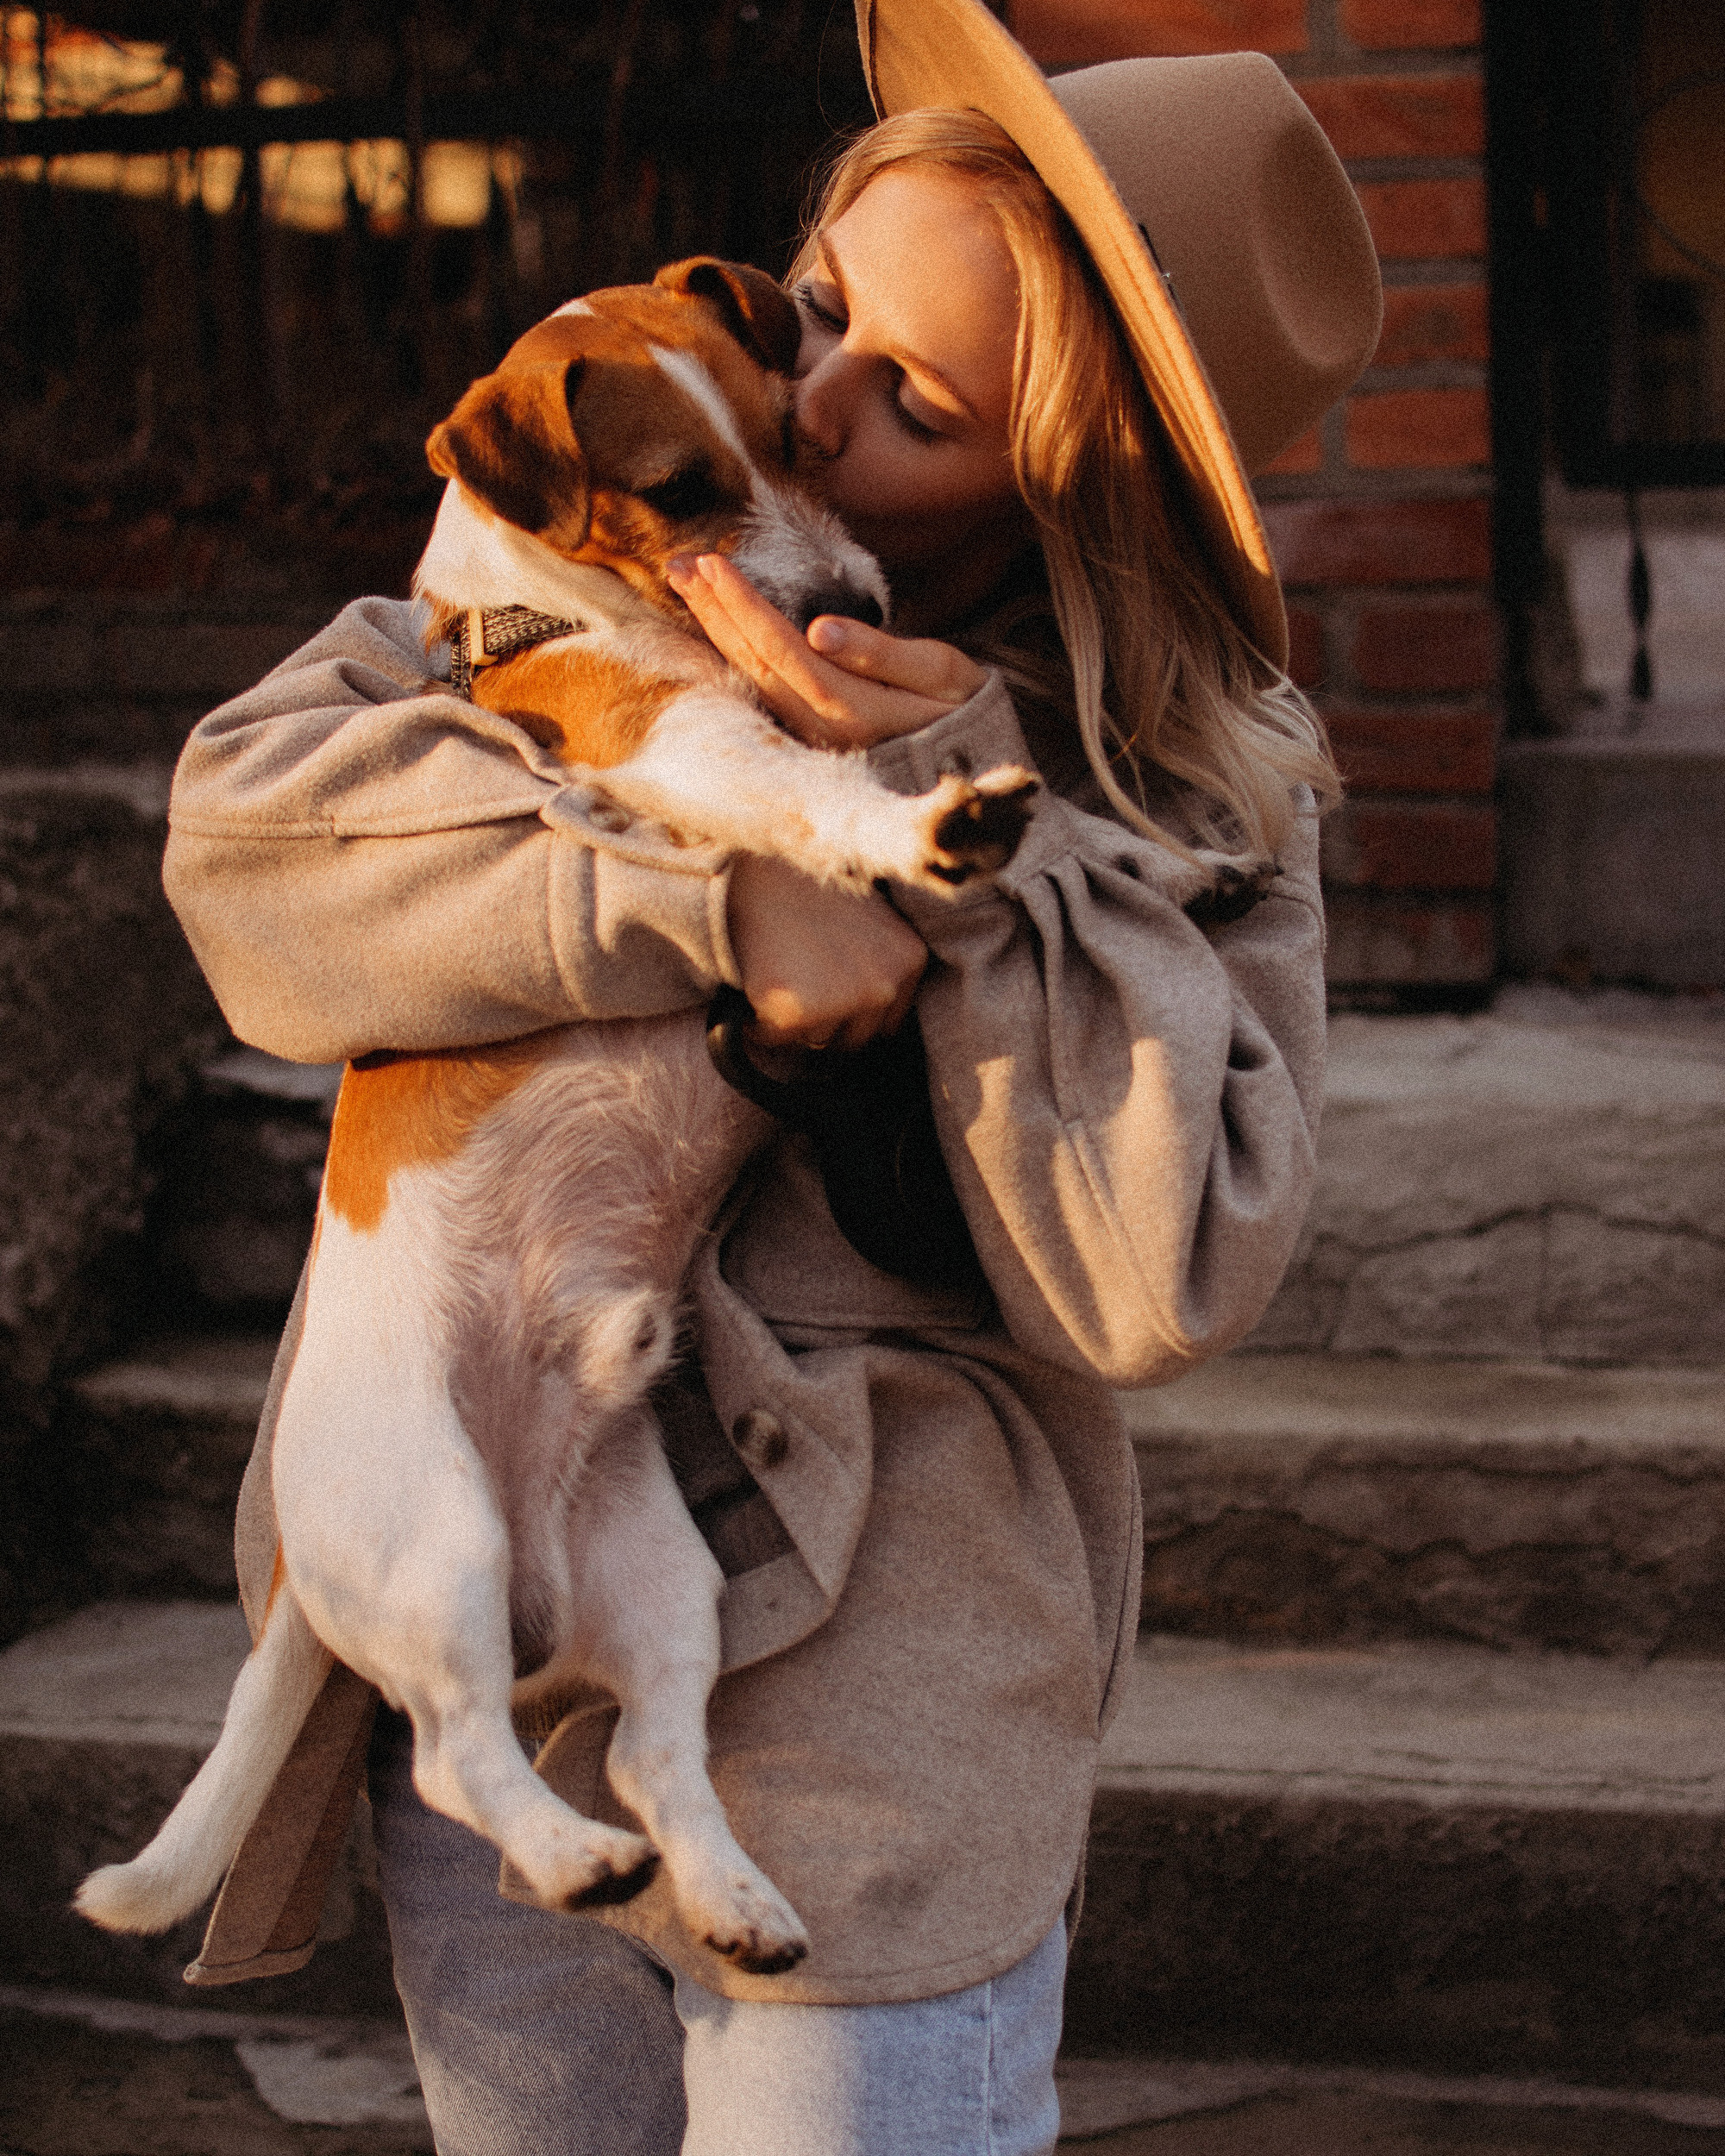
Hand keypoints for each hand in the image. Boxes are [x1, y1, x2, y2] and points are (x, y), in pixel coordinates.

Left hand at [668, 552, 986, 751]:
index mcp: (855, 712)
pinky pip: (760, 689)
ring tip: (688, 584)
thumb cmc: (963, 706)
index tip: (713, 563)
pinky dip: (734, 651)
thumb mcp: (941, 672)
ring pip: (752, 678)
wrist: (977, 763)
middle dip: (716, 612)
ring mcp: (813, 737)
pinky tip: (714, 624)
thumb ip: (881, 653)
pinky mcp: (809, 735)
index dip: (746, 607)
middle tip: (680, 564)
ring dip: (716, 630)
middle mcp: (824, 731)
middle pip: (757, 664)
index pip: (784, 651)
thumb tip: (820, 629)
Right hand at [727, 856, 926, 1050]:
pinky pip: (774, 1037)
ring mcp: (843, 999)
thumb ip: (879, 965)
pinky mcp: (796, 1011)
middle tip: (797, 979)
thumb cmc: (806, 895)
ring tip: (780, 972)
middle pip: (853, 1040)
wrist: (753, 873)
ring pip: (815, 1039)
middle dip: (823, 1022)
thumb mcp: (869, 921)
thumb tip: (869, 1017)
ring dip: (792, 1021)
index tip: (825, 988)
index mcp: (909, 959)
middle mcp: (884, 984)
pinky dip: (759, 1023)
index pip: (885, 1023)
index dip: (850, 1013)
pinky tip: (758, 982)